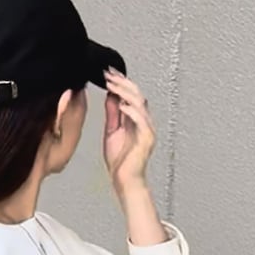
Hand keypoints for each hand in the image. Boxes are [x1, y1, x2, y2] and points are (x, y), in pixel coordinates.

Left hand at [103, 69, 155, 194]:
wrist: (125, 181)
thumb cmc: (120, 162)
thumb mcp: (111, 131)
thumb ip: (113, 114)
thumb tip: (111, 95)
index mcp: (136, 119)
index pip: (130, 94)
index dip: (120, 82)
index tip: (107, 73)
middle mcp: (144, 121)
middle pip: (136, 94)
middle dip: (122, 82)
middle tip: (109, 73)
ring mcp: (147, 129)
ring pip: (139, 103)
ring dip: (125, 92)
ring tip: (112, 85)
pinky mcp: (147, 138)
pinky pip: (141, 120)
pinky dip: (131, 110)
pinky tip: (121, 104)